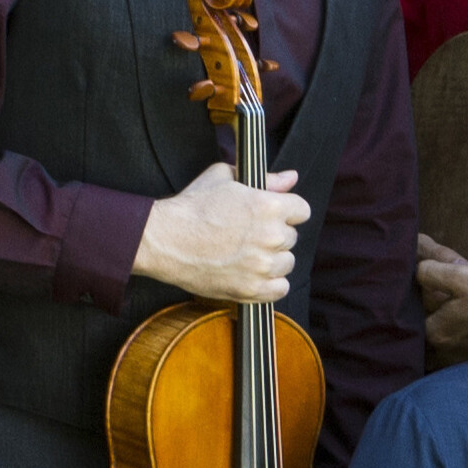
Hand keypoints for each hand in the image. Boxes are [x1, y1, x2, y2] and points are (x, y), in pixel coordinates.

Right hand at [137, 165, 308, 307]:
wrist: (164, 239)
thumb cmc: (191, 207)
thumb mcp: (225, 178)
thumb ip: (266, 179)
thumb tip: (291, 177)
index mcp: (269, 206)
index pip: (302, 210)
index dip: (286, 211)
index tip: (272, 215)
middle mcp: (271, 236)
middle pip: (292, 237)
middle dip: (274, 234)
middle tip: (249, 234)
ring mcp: (262, 265)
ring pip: (287, 263)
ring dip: (272, 259)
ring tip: (247, 254)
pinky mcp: (251, 289)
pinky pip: (280, 289)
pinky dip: (270, 284)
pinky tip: (253, 273)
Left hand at [417, 235, 467, 366]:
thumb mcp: (460, 276)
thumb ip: (431, 273)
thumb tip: (416, 271)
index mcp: (434, 333)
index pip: (408, 323)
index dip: (407, 310)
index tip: (410, 300)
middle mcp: (442, 353)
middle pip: (420, 344)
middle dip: (418, 331)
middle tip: (421, 315)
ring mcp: (459, 361)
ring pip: (434, 355)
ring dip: (433, 344)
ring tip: (439, 327)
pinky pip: (452, 360)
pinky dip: (450, 350)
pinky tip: (457, 338)